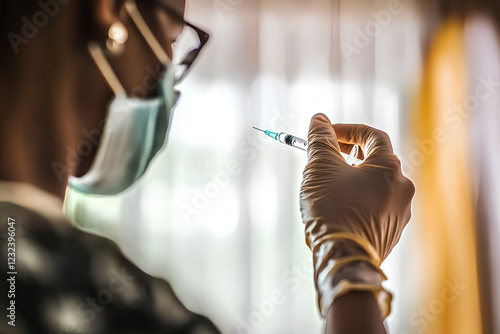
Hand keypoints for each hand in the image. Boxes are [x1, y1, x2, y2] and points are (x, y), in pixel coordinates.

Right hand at [300, 113, 414, 317]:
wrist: (343, 260)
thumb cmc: (333, 210)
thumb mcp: (321, 168)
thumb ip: (321, 139)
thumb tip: (319, 120)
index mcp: (390, 168)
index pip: (372, 136)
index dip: (347, 130)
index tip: (325, 133)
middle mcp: (402, 188)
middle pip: (375, 160)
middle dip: (348, 154)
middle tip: (325, 157)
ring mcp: (399, 213)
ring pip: (374, 186)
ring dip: (352, 179)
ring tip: (327, 185)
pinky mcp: (390, 233)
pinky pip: (374, 206)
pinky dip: (357, 199)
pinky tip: (337, 208)